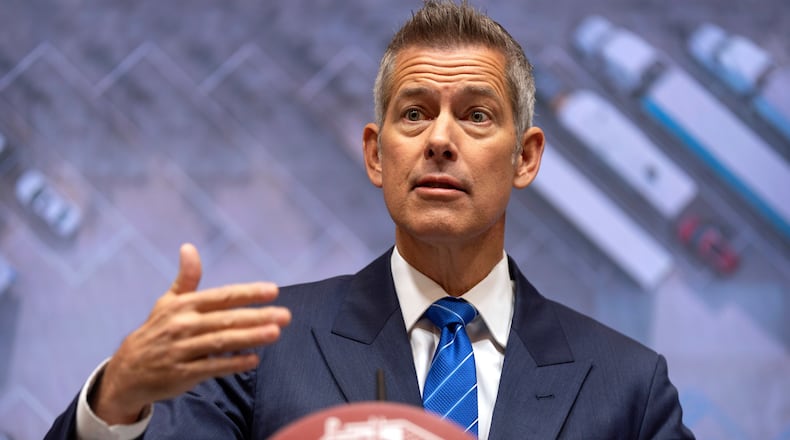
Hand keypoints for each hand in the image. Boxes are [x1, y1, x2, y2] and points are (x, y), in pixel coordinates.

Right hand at [89, 243, 290, 424]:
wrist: (127, 370)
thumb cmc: (157, 331)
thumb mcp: (168, 302)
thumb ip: (186, 278)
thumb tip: (189, 247)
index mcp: (184, 305)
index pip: (222, 296)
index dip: (248, 293)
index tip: (273, 291)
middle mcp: (183, 325)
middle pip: (226, 319)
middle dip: (257, 316)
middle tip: (285, 315)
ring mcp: (182, 350)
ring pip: (222, 342)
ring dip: (250, 337)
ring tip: (275, 333)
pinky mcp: (182, 373)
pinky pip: (212, 367)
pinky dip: (233, 364)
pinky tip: (253, 359)